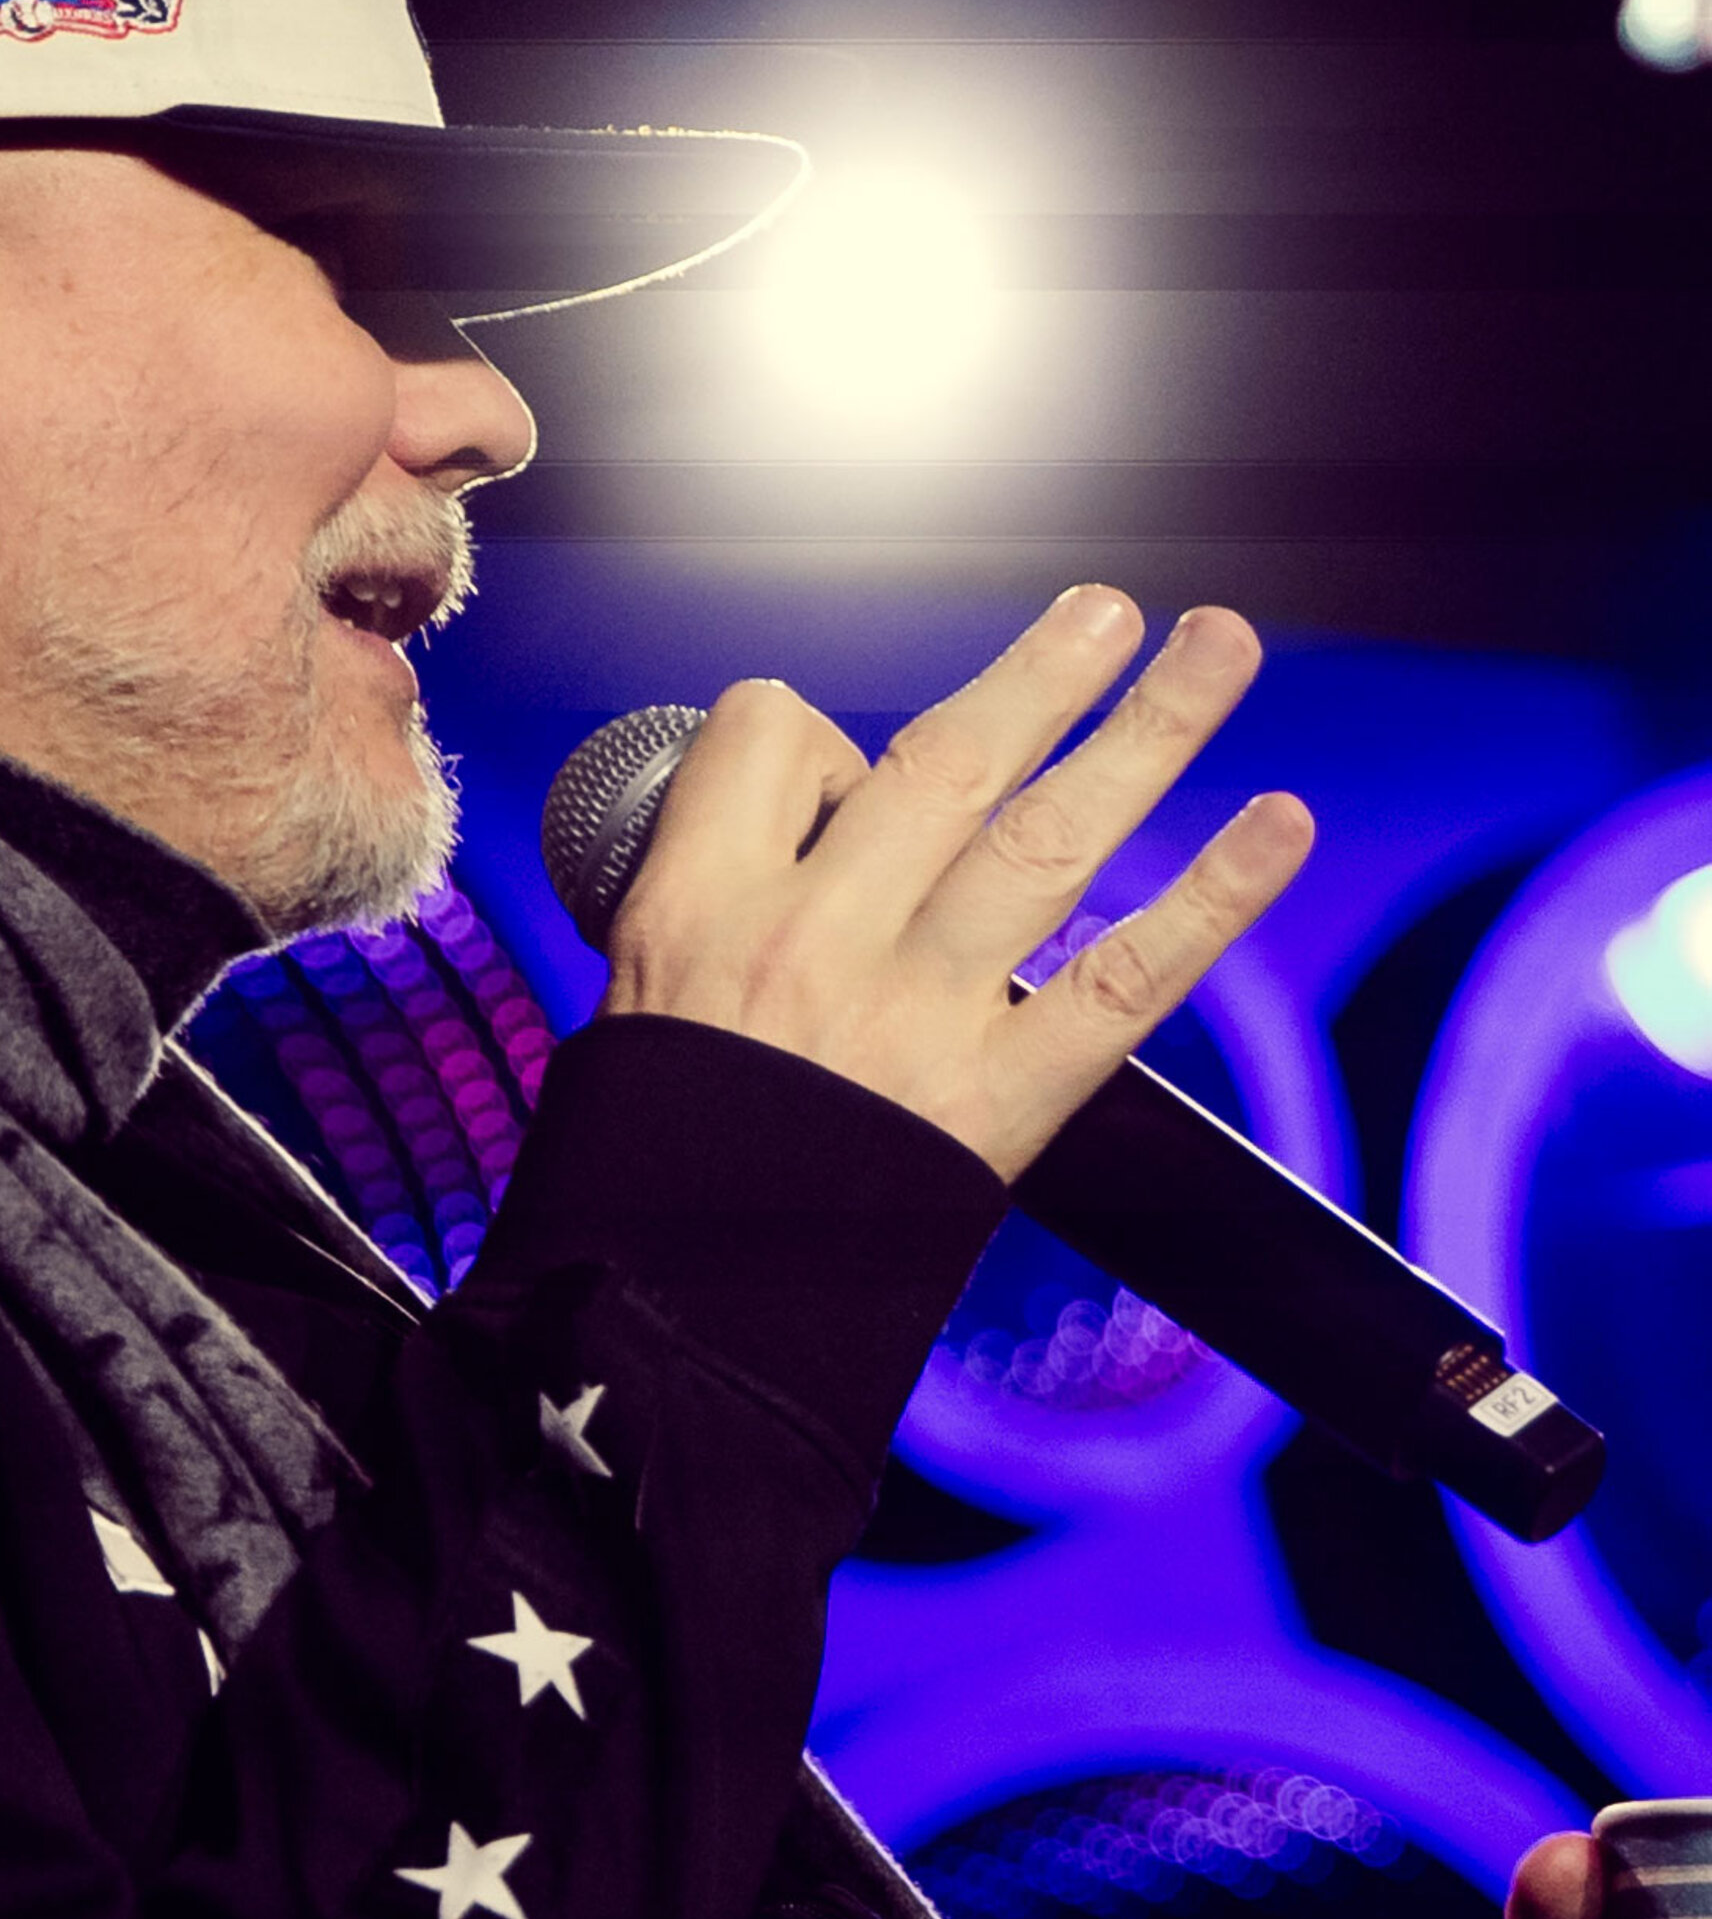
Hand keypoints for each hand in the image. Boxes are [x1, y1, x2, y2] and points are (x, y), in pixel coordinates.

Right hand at [597, 586, 1314, 1181]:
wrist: (679, 1307)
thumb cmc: (653, 1147)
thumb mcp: (638, 982)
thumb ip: (725, 881)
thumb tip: (843, 807)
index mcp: (700, 902)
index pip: (773, 736)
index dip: (811, 727)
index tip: (840, 758)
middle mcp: (814, 936)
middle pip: (946, 760)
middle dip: (1042, 672)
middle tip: (1110, 610)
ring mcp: (917, 1013)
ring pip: (1048, 835)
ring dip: (1151, 727)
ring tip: (1218, 645)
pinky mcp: (998, 1099)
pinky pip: (1125, 978)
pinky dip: (1215, 895)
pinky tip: (1279, 822)